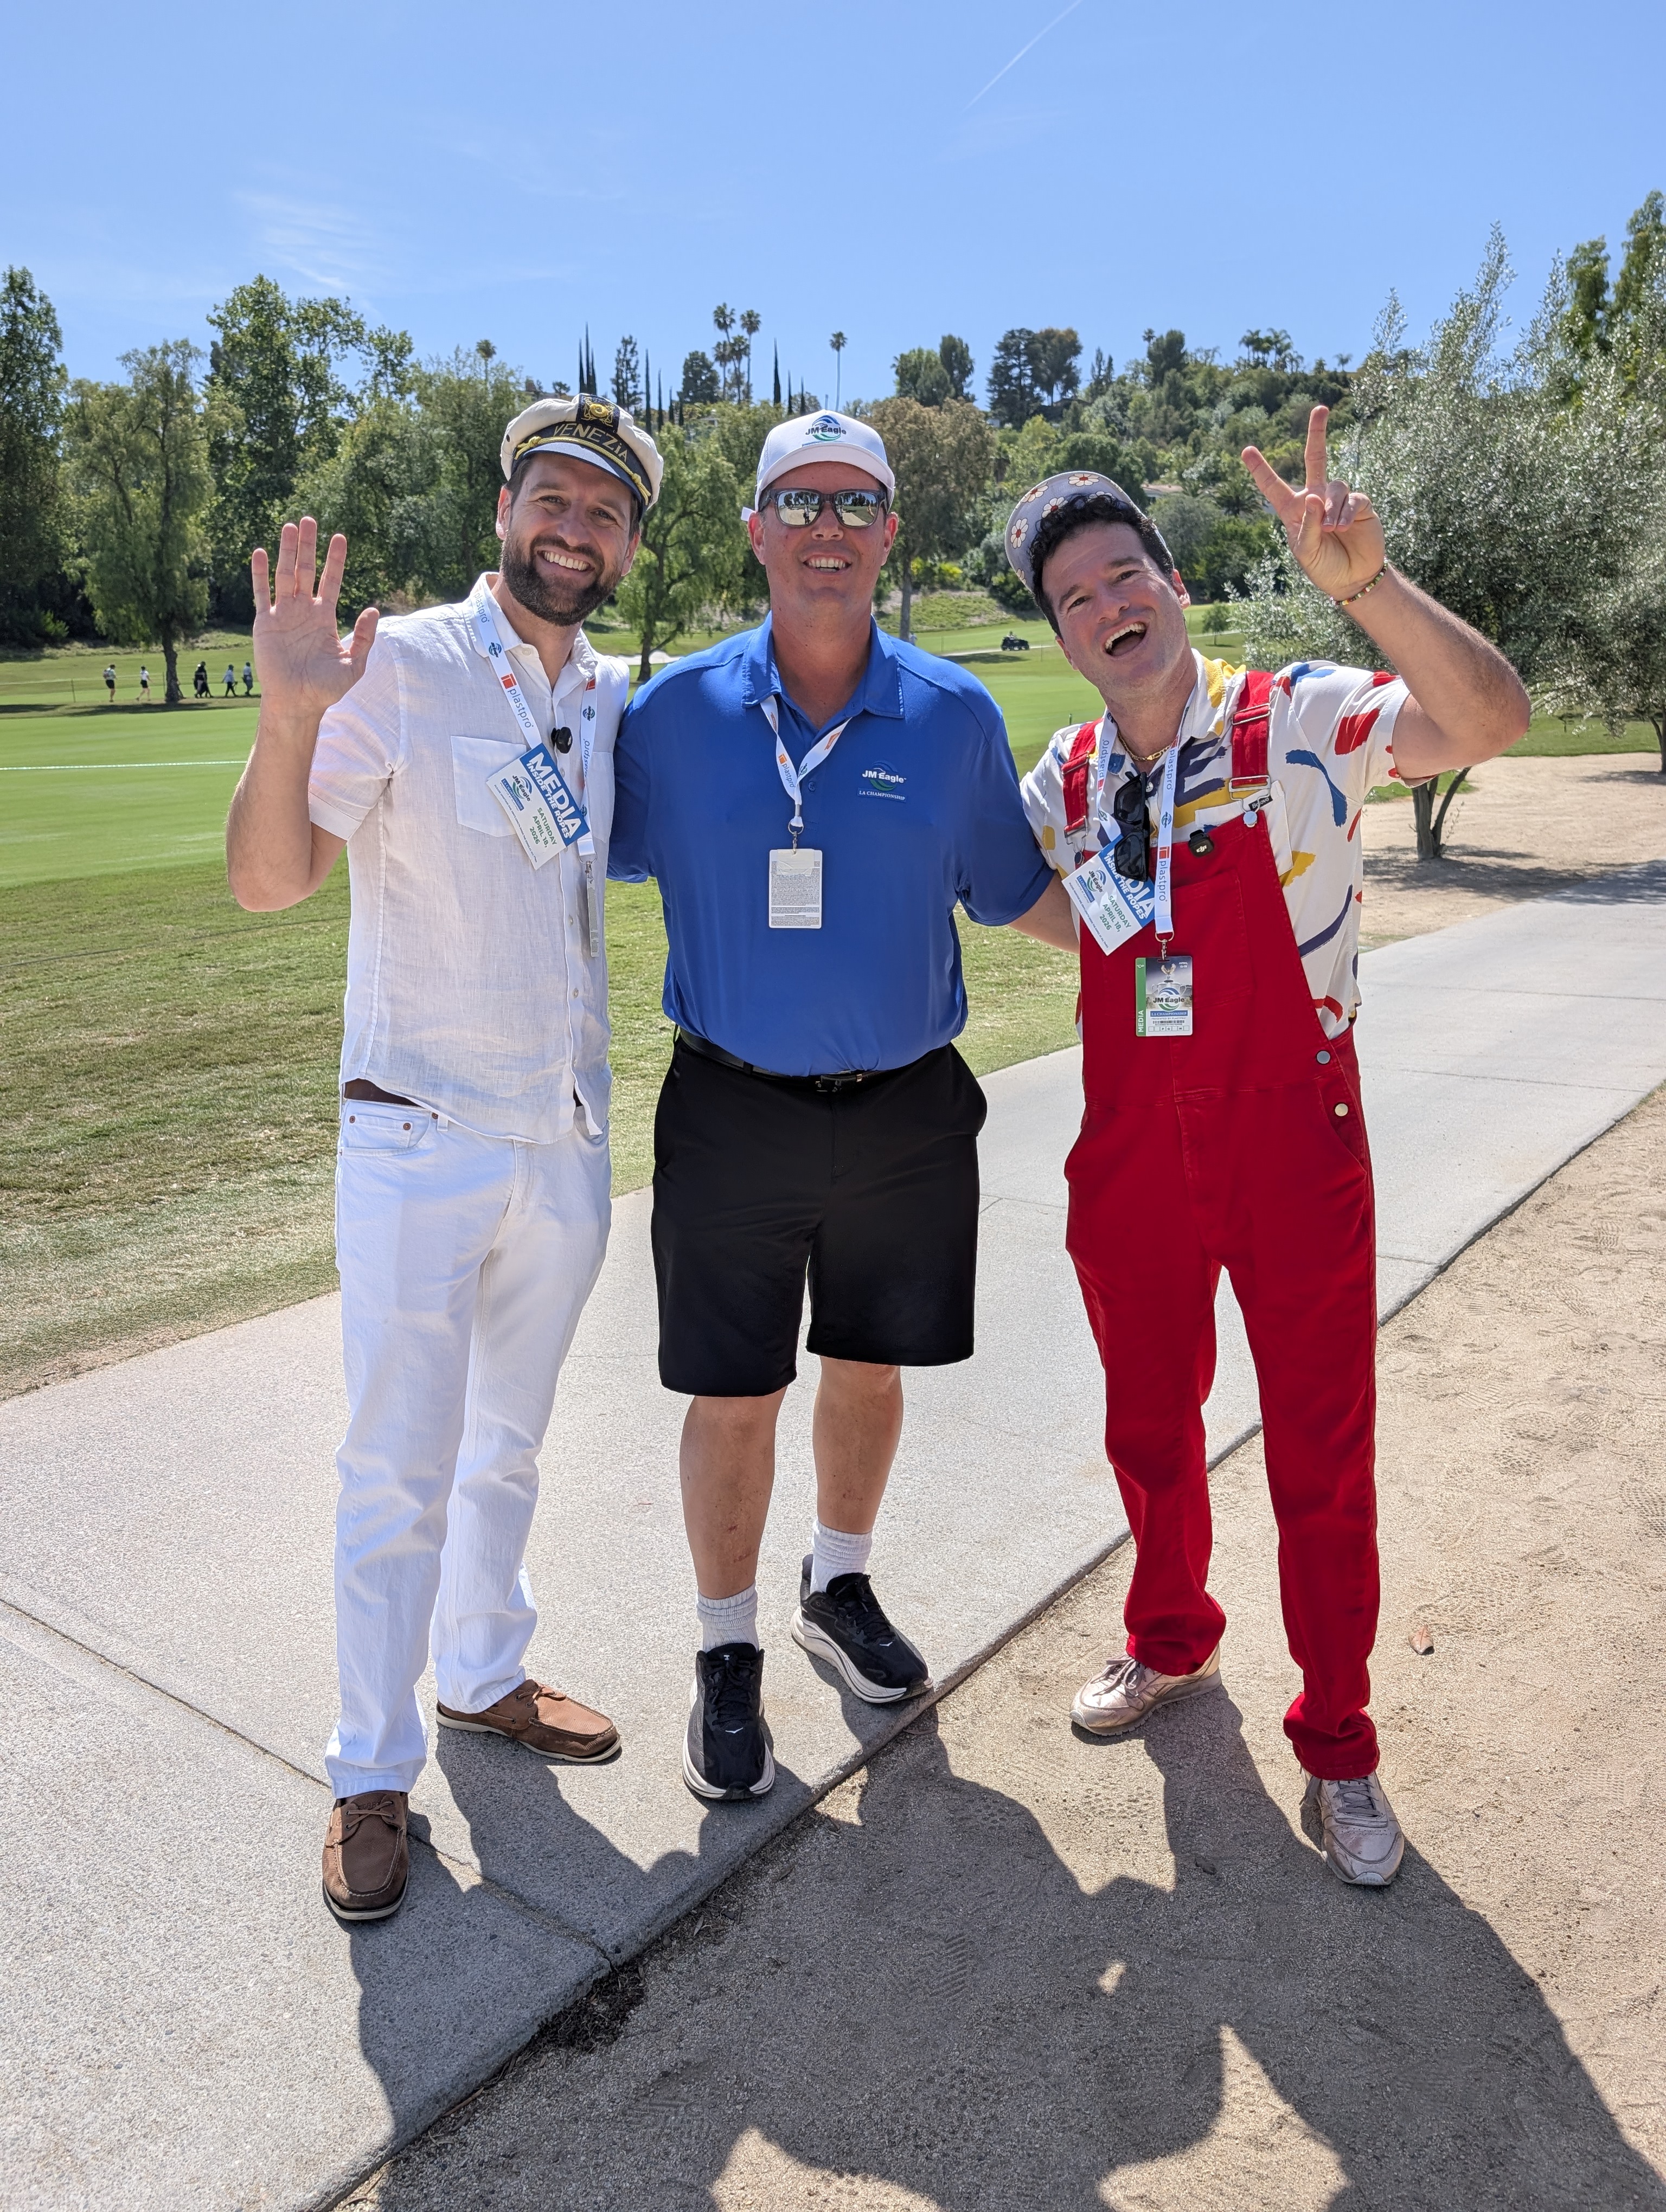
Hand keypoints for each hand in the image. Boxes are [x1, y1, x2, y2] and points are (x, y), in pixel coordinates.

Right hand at [251, 518, 377, 717]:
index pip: (331, 581)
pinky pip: (261, 594)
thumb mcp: (354, 664)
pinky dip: (259, 574)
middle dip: (309, 546)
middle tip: (311, 520)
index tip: (340, 538)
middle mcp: (303, 611)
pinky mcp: (265, 623)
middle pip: (307, 571)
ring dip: (287, 552)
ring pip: (285, 576)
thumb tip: (374, 609)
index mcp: (324, 618)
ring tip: (290, 527)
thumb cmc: (326, 688)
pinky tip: (259, 552)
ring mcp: (283, 615)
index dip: (335, 560)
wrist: (298, 703)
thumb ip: (364, 638)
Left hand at [1241, 406, 1385, 602]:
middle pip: (1316, 458)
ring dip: (1332, 509)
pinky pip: (1352, 498)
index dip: (1261, 469)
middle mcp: (1316, 498)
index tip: (1246, 450)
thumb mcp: (1306, 551)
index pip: (1274, 486)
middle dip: (1318, 433)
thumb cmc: (1323, 566)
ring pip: (1335, 486)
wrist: (1352, 578)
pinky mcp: (1360, 504)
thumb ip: (1308, 525)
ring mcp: (1338, 499)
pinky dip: (1346, 513)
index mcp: (1294, 510)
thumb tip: (1315, 497)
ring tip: (1332, 530)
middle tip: (1320, 409)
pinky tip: (1343, 528)